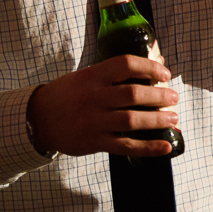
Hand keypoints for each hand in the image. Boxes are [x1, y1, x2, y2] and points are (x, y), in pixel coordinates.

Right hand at [26, 56, 178, 156]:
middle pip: (132, 94)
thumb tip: (155, 64)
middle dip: (158, 96)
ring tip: (173, 118)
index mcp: (92, 76)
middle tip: (174, 97)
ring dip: (157, 120)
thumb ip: (115, 73)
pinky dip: (149, 147)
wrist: (38, 120)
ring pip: (131, 120)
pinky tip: (165, 146)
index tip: (165, 74)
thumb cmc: (68, 94)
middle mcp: (93, 98)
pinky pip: (126, 146)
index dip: (149, 67)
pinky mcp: (94, 142)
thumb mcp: (86, 76)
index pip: (125, 65)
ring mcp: (93, 122)